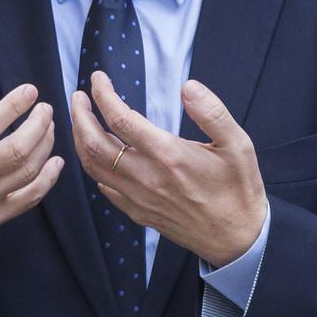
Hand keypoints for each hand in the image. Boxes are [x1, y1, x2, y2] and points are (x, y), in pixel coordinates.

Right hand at [0, 71, 63, 271]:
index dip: (12, 107)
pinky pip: (27, 200)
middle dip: (38, 125)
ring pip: (26, 172)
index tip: (29, 91)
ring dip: (44, 146)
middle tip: (45, 108)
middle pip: (16, 150)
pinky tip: (55, 163)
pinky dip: (47, 180)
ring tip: (49, 127)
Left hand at [68, 73, 265, 267]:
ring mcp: (138, 197)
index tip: (98, 78)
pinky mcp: (137, 212)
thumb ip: (212, 113)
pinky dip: (93, 167)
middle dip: (79, 115)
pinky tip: (97, 154)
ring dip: (79, 139)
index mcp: (169, 155)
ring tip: (81, 120)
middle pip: (94, 143)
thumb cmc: (239, 189)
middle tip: (78, 97)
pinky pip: (104, 188)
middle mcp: (146, 177)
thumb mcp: (238, 145)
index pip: (120, 118)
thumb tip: (188, 86)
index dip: (103, 94)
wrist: (237, 238)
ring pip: (92, 166)